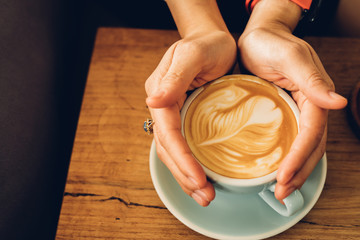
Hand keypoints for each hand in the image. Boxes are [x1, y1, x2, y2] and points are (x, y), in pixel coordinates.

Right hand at [145, 31, 235, 205]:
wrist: (216, 41)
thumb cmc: (206, 44)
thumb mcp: (191, 55)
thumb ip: (173, 77)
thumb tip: (152, 101)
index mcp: (162, 95)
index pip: (168, 134)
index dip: (181, 159)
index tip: (198, 179)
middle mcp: (164, 108)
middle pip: (169, 149)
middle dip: (184, 175)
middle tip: (206, 197)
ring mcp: (175, 115)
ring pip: (175, 152)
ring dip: (187, 177)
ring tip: (205, 196)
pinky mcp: (188, 118)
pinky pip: (186, 146)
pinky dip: (192, 165)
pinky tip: (203, 178)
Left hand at [238, 18, 346, 200]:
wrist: (256, 37)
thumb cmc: (270, 43)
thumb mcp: (290, 57)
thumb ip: (312, 79)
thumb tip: (337, 103)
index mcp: (315, 95)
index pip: (311, 133)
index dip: (299, 156)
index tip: (284, 176)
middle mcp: (310, 106)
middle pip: (311, 146)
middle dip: (299, 172)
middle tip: (281, 192)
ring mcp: (296, 111)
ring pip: (303, 147)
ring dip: (295, 170)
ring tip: (281, 190)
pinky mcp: (282, 113)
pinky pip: (289, 139)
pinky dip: (286, 158)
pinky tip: (276, 170)